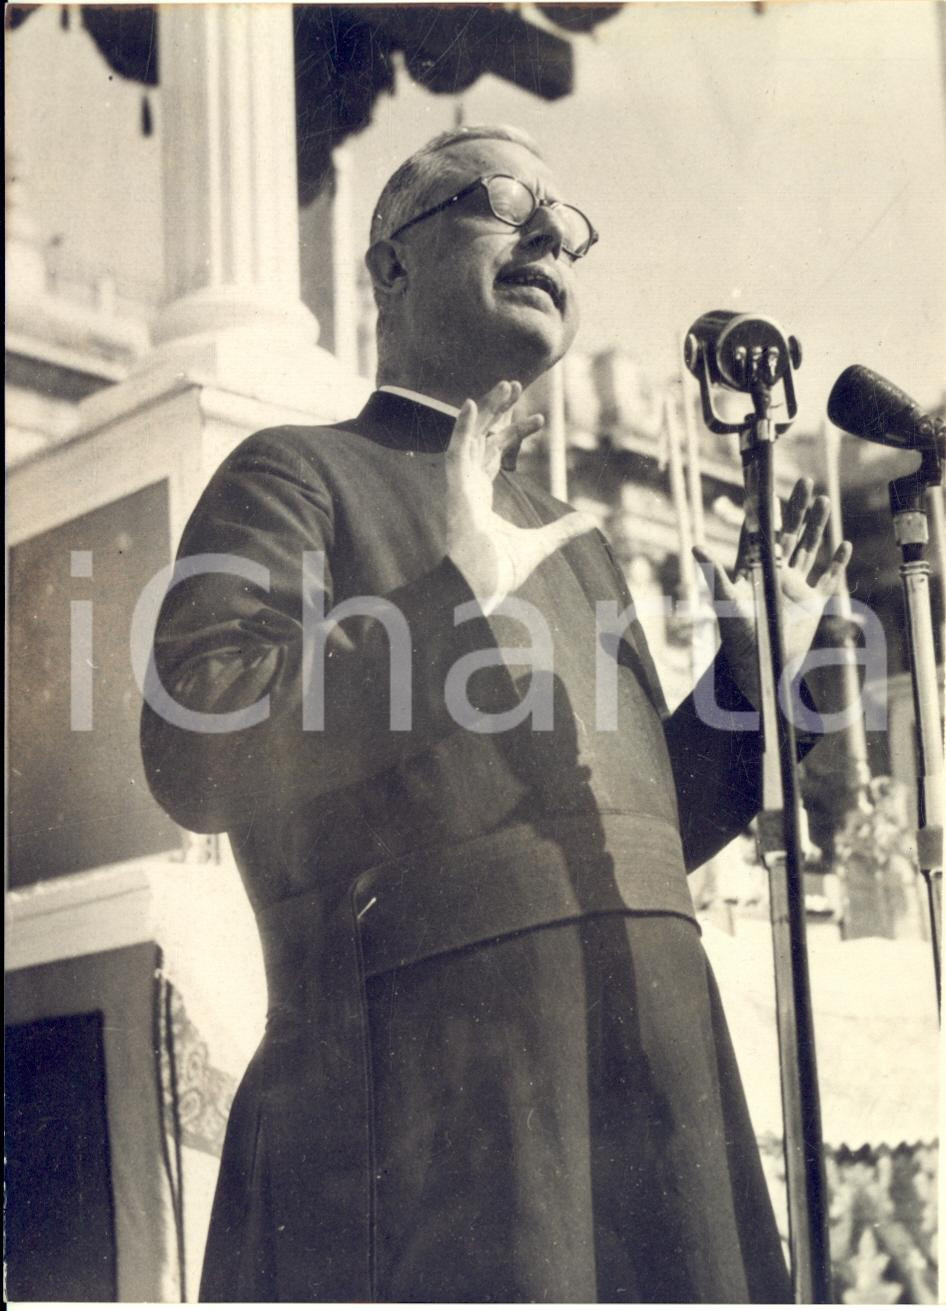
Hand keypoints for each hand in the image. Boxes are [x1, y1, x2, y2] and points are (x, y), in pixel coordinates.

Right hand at [445, 379, 592, 607]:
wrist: (480, 588)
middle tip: (517, 385)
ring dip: (487, 409)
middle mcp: (469, 486)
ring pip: (470, 436)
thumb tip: (590, 521)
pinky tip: (472, 404)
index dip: (514, 433)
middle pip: (482, 437)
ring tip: (507, 385)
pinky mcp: (456, 490)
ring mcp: (460, 487)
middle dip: (499, 411)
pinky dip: (461, 428)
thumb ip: (563, 530)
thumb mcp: (540, 544)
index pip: (495, 454)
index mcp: (481, 497)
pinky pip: (455, 451)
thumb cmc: (499, 572)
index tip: (540, 420)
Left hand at [692, 478, 852, 706]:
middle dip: (797, 509)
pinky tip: (844, 545)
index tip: (769, 487)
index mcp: (753, 570)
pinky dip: (837, 563)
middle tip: (806, 482)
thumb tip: (695, 546)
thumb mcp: (725, 601)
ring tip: (825, 500)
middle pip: (789, 534)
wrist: (759, 667)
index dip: (765, 511)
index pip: (760, 534)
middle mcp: (774, 573)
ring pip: (809, 548)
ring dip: (818, 526)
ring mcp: (795, 586)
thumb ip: (714, 573)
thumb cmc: (737, 636)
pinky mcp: (811, 602)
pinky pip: (828, 579)